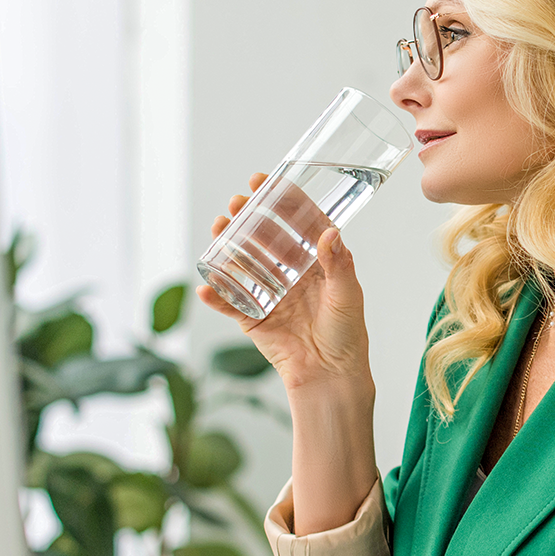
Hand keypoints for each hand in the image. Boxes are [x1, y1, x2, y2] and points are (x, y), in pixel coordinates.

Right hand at [203, 175, 379, 532]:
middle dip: (247, 217)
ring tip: (218, 229)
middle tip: (236, 203)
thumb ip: (339, 264)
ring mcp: (268, 293)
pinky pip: (229, 303)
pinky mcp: (252, 318)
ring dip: (227, 244)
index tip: (264, 179)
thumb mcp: (347, 295)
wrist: (330, 376)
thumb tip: (330, 233)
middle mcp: (290, 272)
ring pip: (242, 262)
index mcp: (316, 261)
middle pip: (263, 237)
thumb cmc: (347, 334)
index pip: (297, 222)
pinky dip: (216, 295)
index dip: (281, 200)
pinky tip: (207, 285)